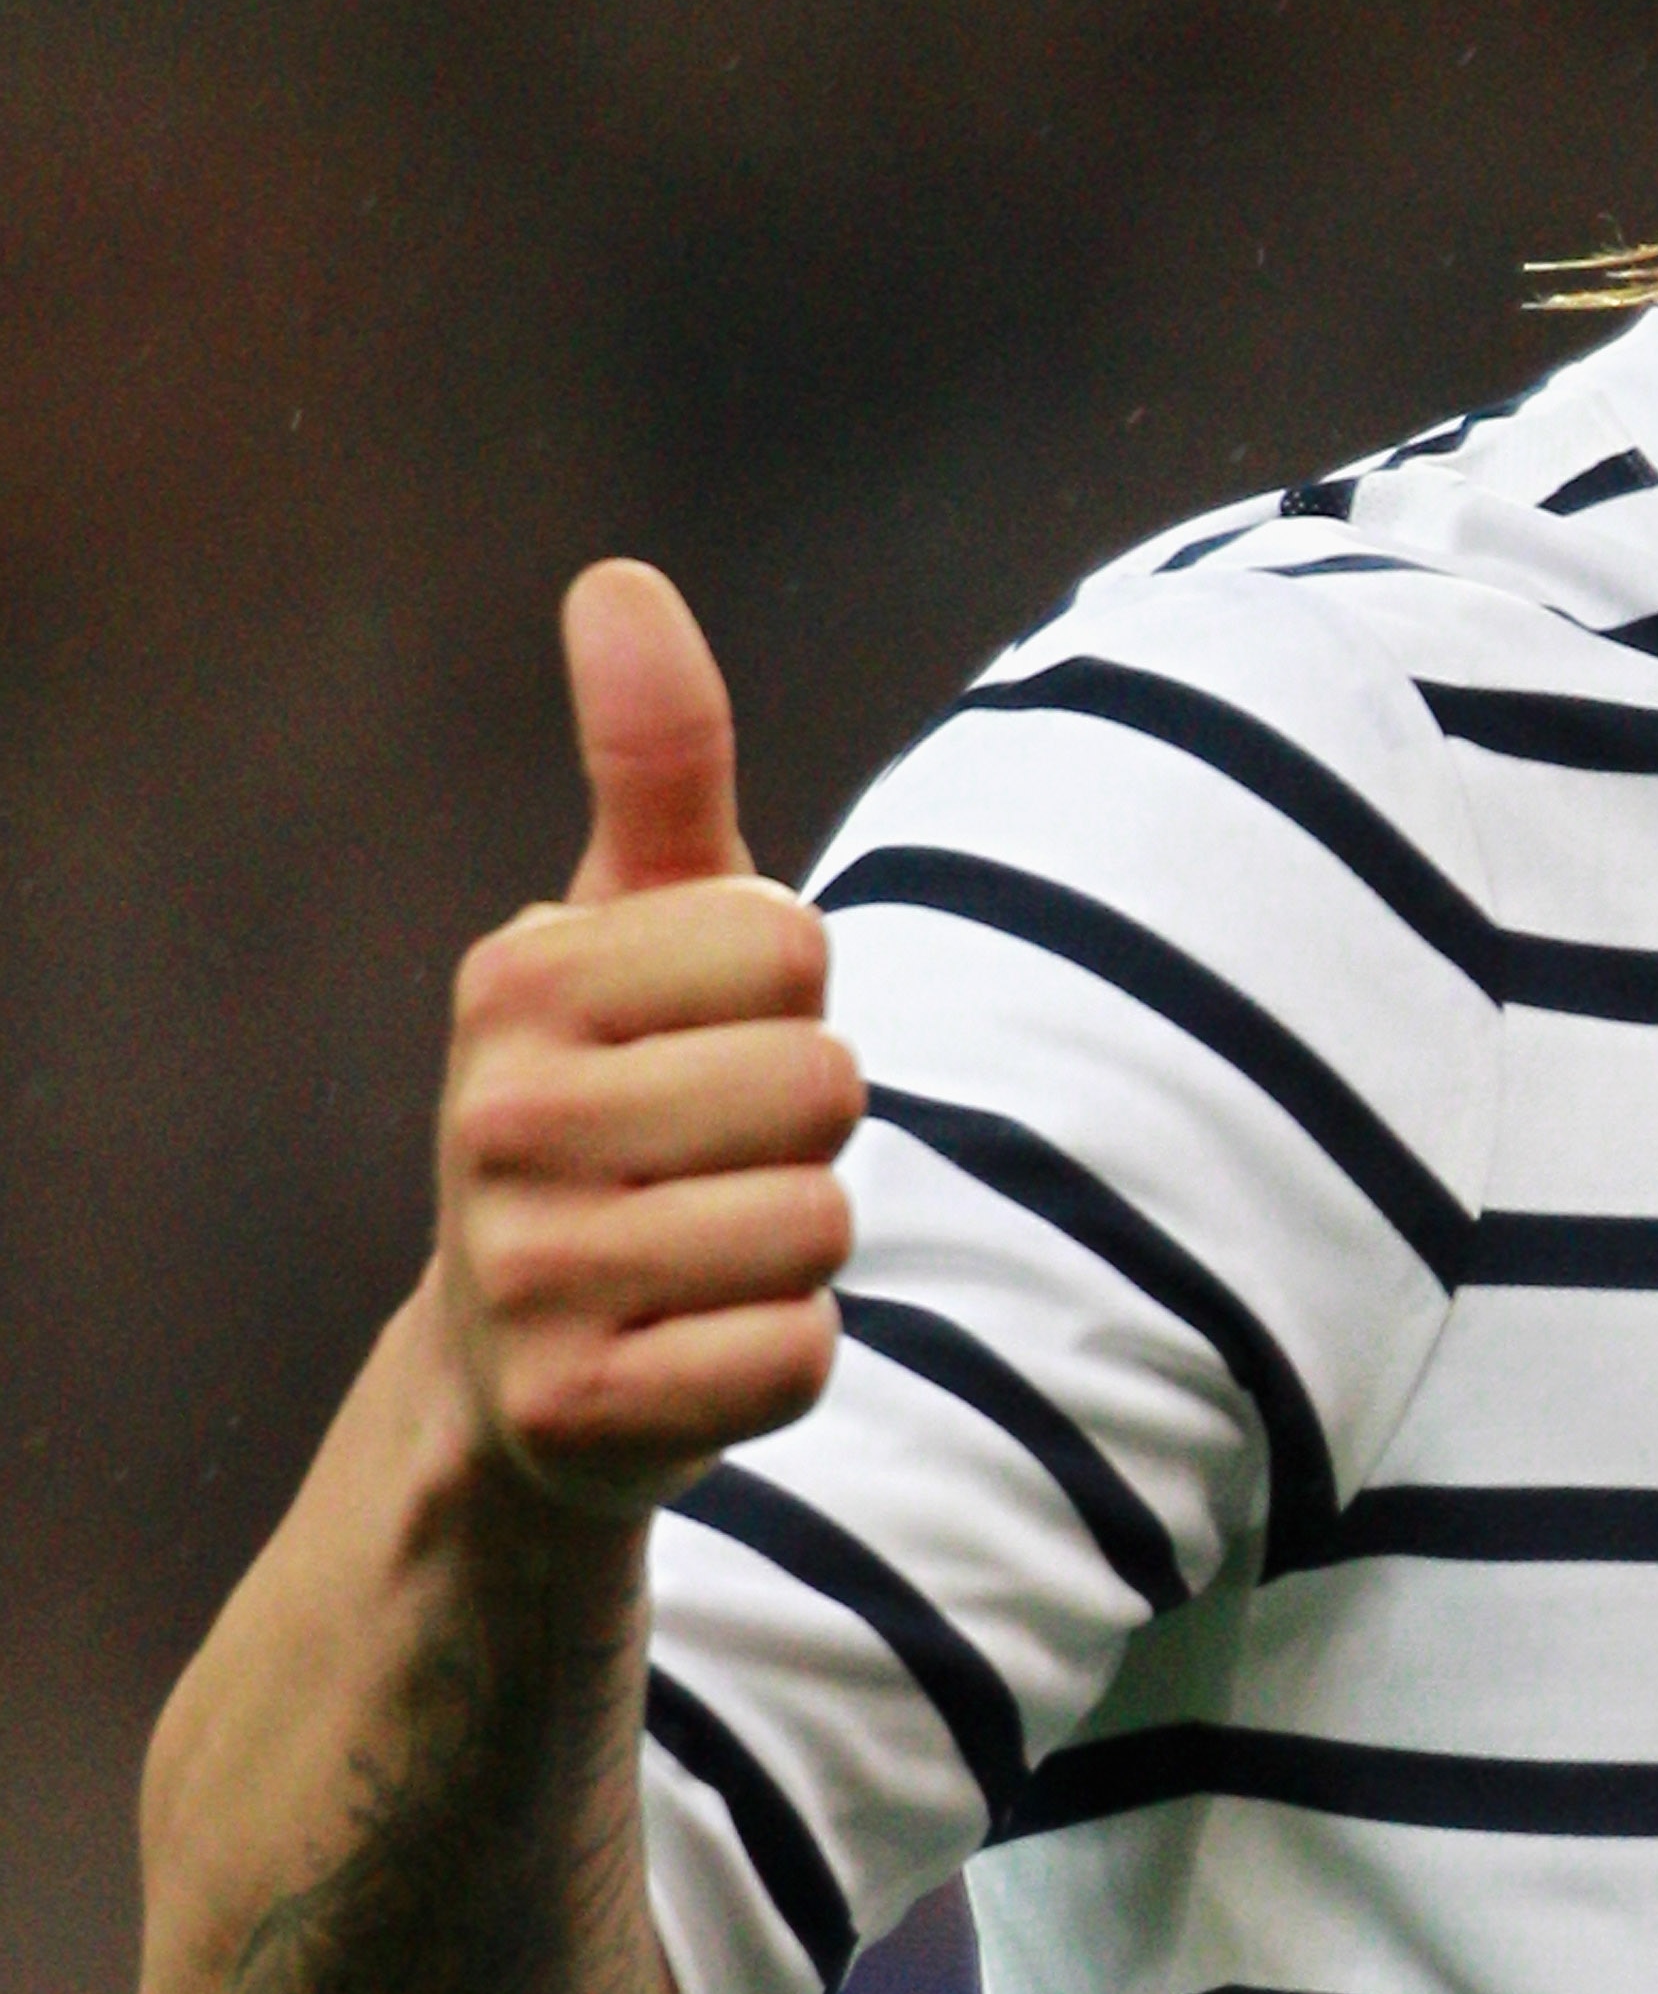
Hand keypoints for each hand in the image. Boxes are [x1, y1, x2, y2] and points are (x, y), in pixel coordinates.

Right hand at [434, 563, 862, 1514]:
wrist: (522, 1360)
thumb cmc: (622, 1096)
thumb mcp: (636, 924)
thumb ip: (657, 757)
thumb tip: (622, 578)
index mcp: (514, 977)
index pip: (795, 944)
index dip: (788, 996)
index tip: (701, 1038)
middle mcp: (495, 1122)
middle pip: (825, 1081)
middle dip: (805, 1125)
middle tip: (708, 1160)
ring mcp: (527, 1278)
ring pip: (820, 1223)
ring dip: (799, 1244)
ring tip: (701, 1250)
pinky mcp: (579, 1415)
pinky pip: (799, 1355)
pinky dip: (785, 1356)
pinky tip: (698, 1347)